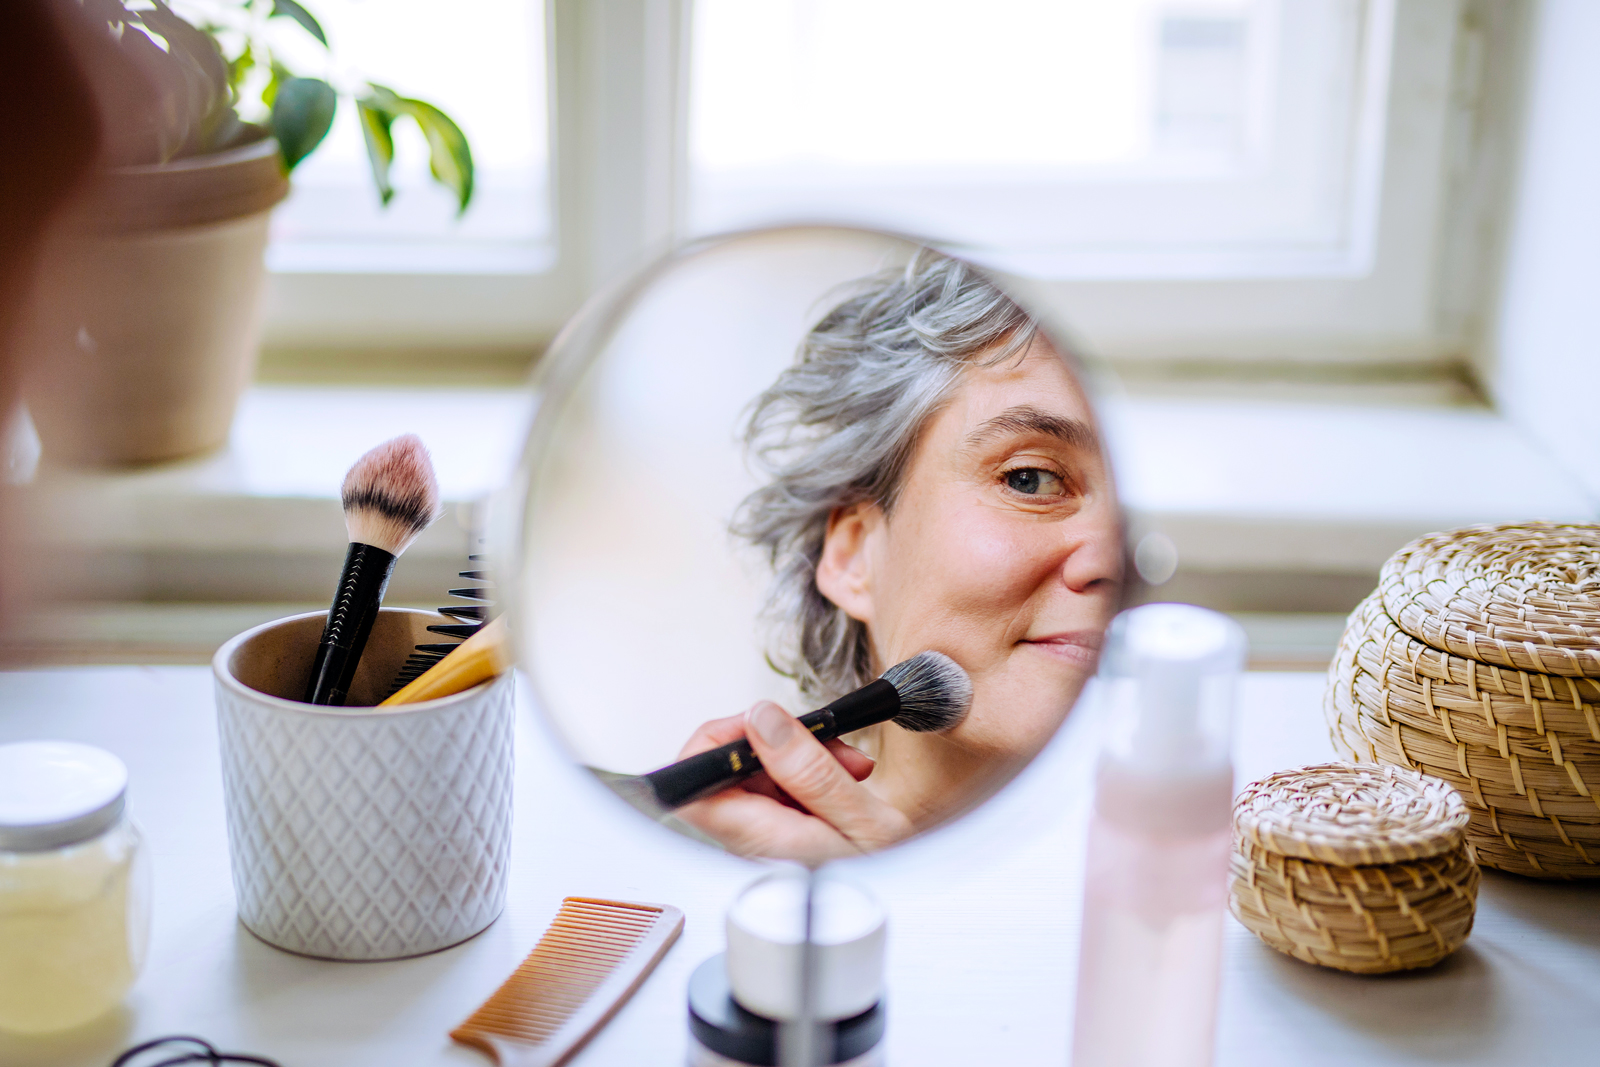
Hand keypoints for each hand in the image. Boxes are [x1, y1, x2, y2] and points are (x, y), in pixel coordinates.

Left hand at [673, 701, 914, 863]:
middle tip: (824, 744)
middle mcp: (746, 846)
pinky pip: (769, 795)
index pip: (693, 787)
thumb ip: (810, 770)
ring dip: (796, 761)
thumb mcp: (863, 821)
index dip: (716, 744)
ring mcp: (755, 844)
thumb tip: (763, 722)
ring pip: (750, 778)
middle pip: (724, 772)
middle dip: (775, 744)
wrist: (903, 910)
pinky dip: (803, 779)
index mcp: (762, 842)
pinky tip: (837, 785)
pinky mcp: (769, 839)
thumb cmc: (885, 885)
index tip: (762, 725)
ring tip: (844, 768)